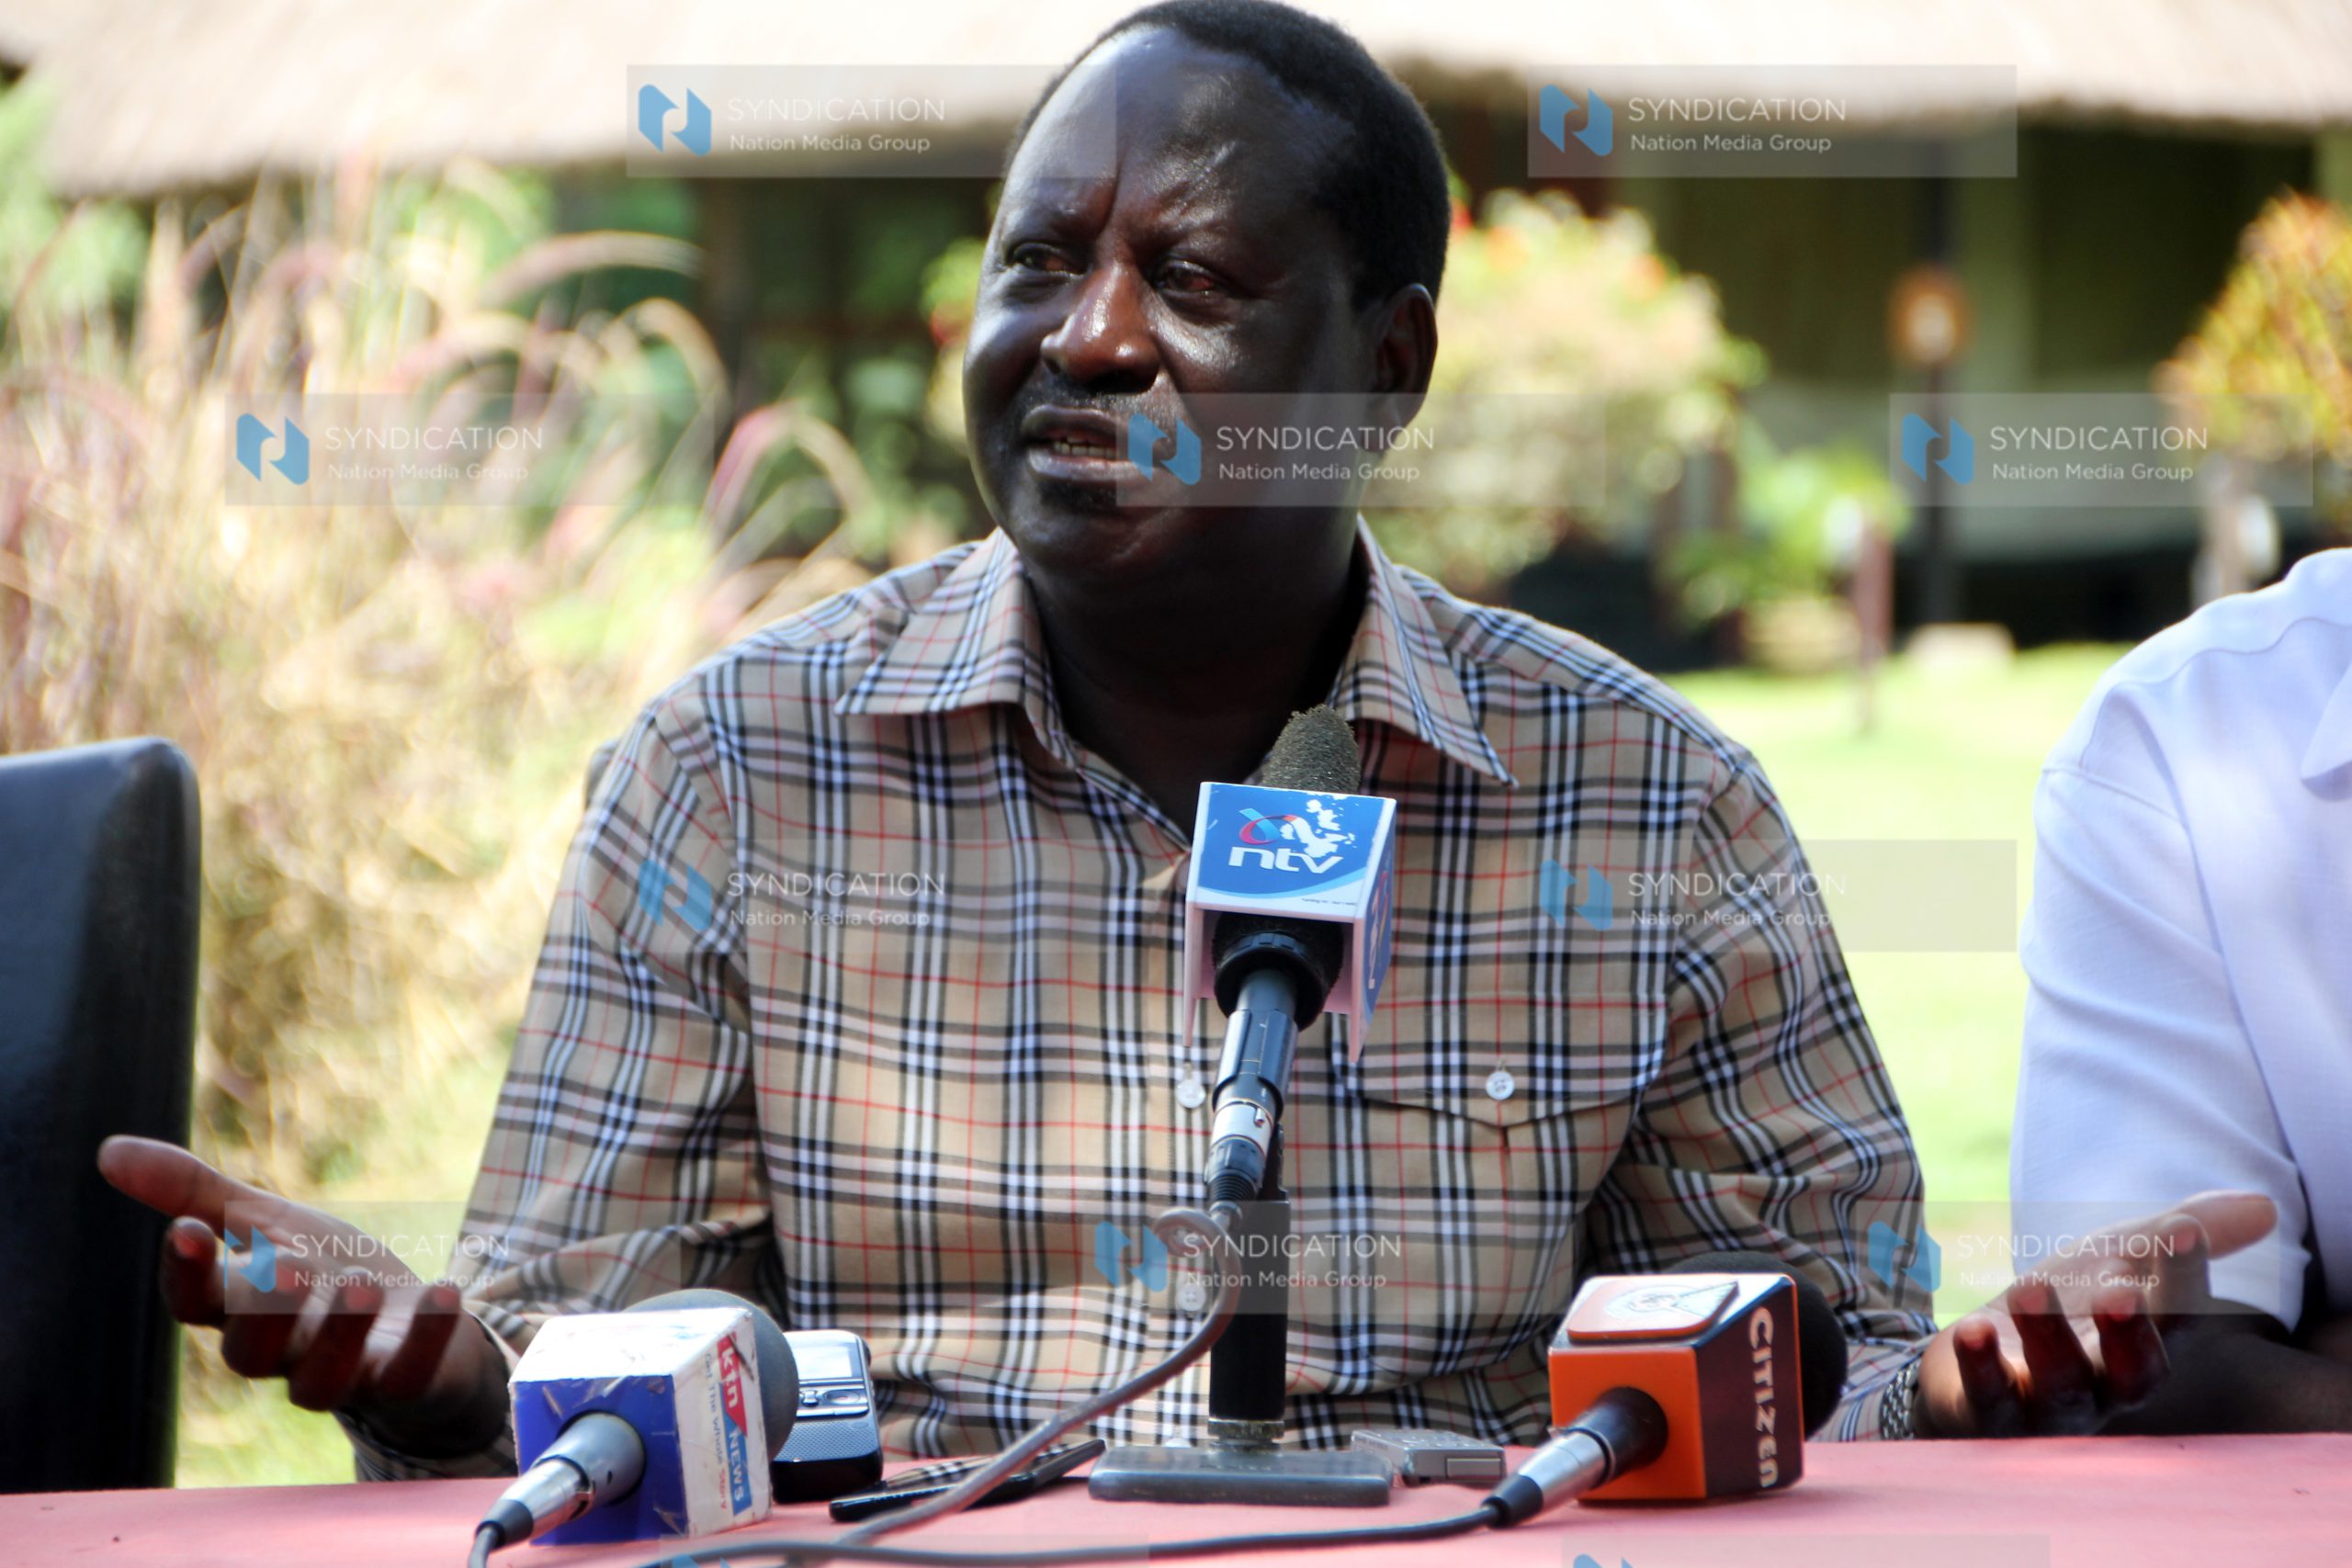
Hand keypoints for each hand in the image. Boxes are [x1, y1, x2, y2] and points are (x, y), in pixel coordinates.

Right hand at [96, 1135, 507, 1454]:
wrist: (411, 1324)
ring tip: (360, 1284)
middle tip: (279, 1265)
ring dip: (339, 1334)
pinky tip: (446, 1291)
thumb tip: (109, 1149)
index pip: (197, 1303)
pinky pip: (410, 1373)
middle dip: (261, 1312)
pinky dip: (429, 1337)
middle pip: (250, 1354)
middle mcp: (285, 1352)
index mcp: (243, 1310)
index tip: (187, 1230)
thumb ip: (195, 1193)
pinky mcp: (404, 1382)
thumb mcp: (266, 1224)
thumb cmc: (323, 1274)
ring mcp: (344, 1375)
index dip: (187, 1273)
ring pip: (321, 1380)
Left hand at [1914, 1190, 2275, 1436]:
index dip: (2184, 1278)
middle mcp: (2107, 1386)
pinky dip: (1982, 1367)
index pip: (2179, 1317)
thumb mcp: (2119, 1258)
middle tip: (2119, 1292)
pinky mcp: (1986, 1411)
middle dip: (2131, 1334)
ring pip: (2061, 1387)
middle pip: (2135, 1373)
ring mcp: (2046, 1405)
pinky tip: (1973, 1330)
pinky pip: (1987, 1400)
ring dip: (2049, 1338)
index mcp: (2147, 1344)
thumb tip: (2266, 1205)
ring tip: (2030, 1288)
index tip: (2181, 1229)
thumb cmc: (2066, 1305)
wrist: (1981, 1350)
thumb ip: (2181, 1235)